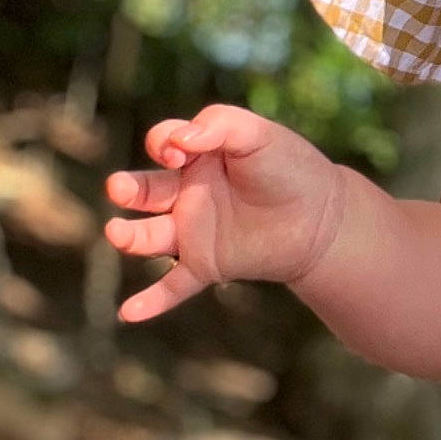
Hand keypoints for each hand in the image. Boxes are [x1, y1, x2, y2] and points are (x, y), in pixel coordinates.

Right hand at [105, 105, 343, 322]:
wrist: (323, 218)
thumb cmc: (291, 168)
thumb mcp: (259, 134)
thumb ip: (220, 125)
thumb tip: (180, 139)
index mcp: (197, 156)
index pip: (164, 143)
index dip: (163, 143)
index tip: (178, 152)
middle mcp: (188, 193)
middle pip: (145, 190)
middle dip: (128, 189)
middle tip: (119, 189)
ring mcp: (194, 231)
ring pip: (150, 235)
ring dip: (130, 236)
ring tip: (117, 234)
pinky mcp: (207, 265)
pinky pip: (173, 286)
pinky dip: (151, 301)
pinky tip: (127, 315)